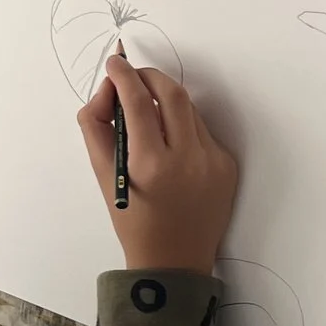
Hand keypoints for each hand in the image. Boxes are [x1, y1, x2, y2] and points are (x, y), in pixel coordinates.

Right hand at [77, 54, 237, 276]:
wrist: (174, 261)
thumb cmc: (133, 220)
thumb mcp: (104, 177)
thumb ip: (98, 128)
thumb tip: (107, 91)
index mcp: (150, 165)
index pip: (137, 101)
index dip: (123, 75)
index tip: (115, 64)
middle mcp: (187, 160)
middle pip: (172, 93)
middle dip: (150, 76)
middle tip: (133, 77)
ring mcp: (212, 162)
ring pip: (189, 111)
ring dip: (166, 103)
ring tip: (148, 118)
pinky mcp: (227, 166)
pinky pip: (202, 132)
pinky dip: (184, 129)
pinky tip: (172, 149)